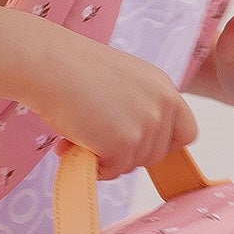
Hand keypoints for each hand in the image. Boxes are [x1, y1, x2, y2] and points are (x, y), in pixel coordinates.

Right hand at [22, 30, 198, 177]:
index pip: (187, 132)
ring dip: (107, 158)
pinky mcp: (124, 144)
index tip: (140, 145)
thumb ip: (139, 107)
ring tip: (78, 137)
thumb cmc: (72, 68)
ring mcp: (146, 126)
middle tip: (96, 140)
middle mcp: (163, 106)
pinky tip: (72, 145)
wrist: (47, 64)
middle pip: (158, 154)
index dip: (163, 144)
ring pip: (134, 164)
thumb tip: (136, 143)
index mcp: (164, 88)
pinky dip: (93, 165)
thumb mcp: (123, 81)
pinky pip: (113, 170)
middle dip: (128, 153)